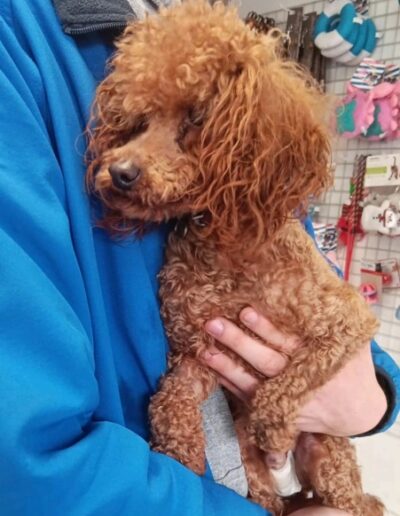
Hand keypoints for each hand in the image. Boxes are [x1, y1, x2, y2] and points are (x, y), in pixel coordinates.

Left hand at [203, 308, 386, 436]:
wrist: (359, 413)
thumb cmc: (353, 370)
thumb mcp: (353, 342)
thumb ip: (336, 317)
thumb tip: (323, 279)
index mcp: (318, 359)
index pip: (287, 341)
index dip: (265, 328)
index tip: (245, 311)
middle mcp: (300, 381)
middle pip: (265, 361)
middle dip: (239, 343)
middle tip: (214, 325)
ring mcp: (288, 401)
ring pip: (253, 384)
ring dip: (227, 367)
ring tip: (205, 351)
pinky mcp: (278, 414)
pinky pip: (250, 400)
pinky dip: (231, 386)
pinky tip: (214, 371)